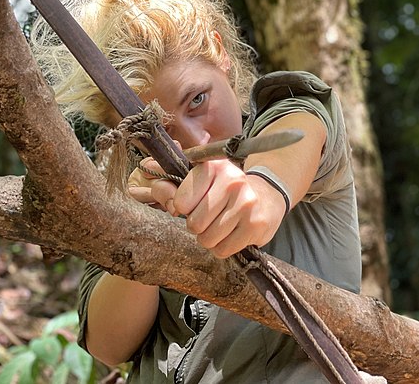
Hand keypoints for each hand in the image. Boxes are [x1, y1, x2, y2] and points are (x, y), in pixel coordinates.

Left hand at [146, 158, 284, 258]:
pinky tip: (231, 234)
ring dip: (209, 239)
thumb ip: (172, 182)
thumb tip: (150, 175)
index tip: (193, 205)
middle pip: (194, 224)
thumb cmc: (226, 189)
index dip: (182, 208)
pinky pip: (223, 250)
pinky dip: (222, 248)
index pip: (180, 201)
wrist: (268, 196)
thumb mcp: (202, 179)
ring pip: (208, 240)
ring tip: (220, 226)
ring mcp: (246, 204)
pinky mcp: (256, 225)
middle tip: (209, 218)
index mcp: (214, 167)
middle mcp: (233, 182)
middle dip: (197, 226)